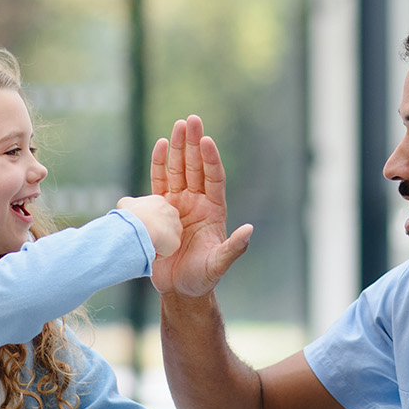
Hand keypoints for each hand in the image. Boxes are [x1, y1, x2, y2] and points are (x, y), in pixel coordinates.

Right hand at [117, 195, 182, 256]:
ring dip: (158, 241)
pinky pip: (166, 250)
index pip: (156, 212)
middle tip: (143, 235)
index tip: (140, 226)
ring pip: (167, 237)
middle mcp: (171, 212)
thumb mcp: (125, 204)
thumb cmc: (132, 216)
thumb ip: (130, 204)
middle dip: (155, 230)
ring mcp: (176, 227)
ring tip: (146, 242)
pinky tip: (149, 249)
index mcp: (159, 201)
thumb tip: (128, 208)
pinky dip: (157, 252)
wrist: (139, 228)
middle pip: (164, 224)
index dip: (147, 220)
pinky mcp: (176, 241)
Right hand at [149, 115, 252, 296]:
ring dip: (178, 148)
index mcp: (214, 210)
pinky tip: (161, 146)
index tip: (207, 141)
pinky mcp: (160, 210)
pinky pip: (159, 182)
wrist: (178, 289)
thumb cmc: (202, 278)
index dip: (211, 159)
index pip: (213, 178)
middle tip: (192, 120)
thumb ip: (234, 248)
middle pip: (195, 167)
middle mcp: (197, 202)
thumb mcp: (219, 264)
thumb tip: (249, 230)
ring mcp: (178, 204)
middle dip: (194, 144)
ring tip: (178, 126)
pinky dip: (159, 164)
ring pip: (178, 170)